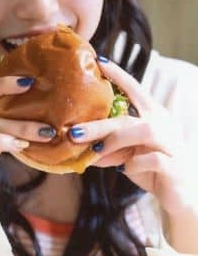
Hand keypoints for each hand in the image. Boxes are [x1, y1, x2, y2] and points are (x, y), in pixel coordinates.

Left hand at [68, 58, 195, 217]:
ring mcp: (170, 144)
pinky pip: (152, 159)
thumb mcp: (127, 155)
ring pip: (143, 130)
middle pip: (128, 117)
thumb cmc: (152, 168)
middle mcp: (163, 124)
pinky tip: (124, 170)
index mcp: (153, 115)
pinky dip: (134, 164)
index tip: (99, 61)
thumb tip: (76, 143)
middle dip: (98, 125)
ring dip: (115, 141)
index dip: (118, 75)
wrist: (182, 194)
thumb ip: (107, 147)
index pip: (135, 89)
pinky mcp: (174, 165)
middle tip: (72, 132)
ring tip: (96, 151)